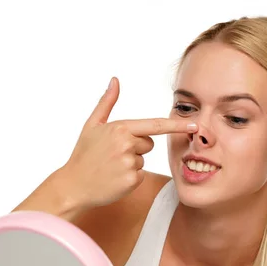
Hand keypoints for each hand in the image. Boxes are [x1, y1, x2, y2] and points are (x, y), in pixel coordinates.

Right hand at [60, 77, 197, 207]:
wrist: (73, 185)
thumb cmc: (83, 154)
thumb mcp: (92, 125)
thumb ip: (107, 102)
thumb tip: (115, 80)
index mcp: (120, 128)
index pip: (154, 125)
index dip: (175, 125)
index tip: (194, 124)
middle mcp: (126, 145)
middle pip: (149, 143)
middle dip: (135, 148)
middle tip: (113, 155)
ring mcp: (129, 163)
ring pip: (143, 160)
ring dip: (131, 164)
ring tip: (111, 167)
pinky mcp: (131, 181)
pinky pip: (140, 175)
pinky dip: (130, 178)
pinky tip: (114, 178)